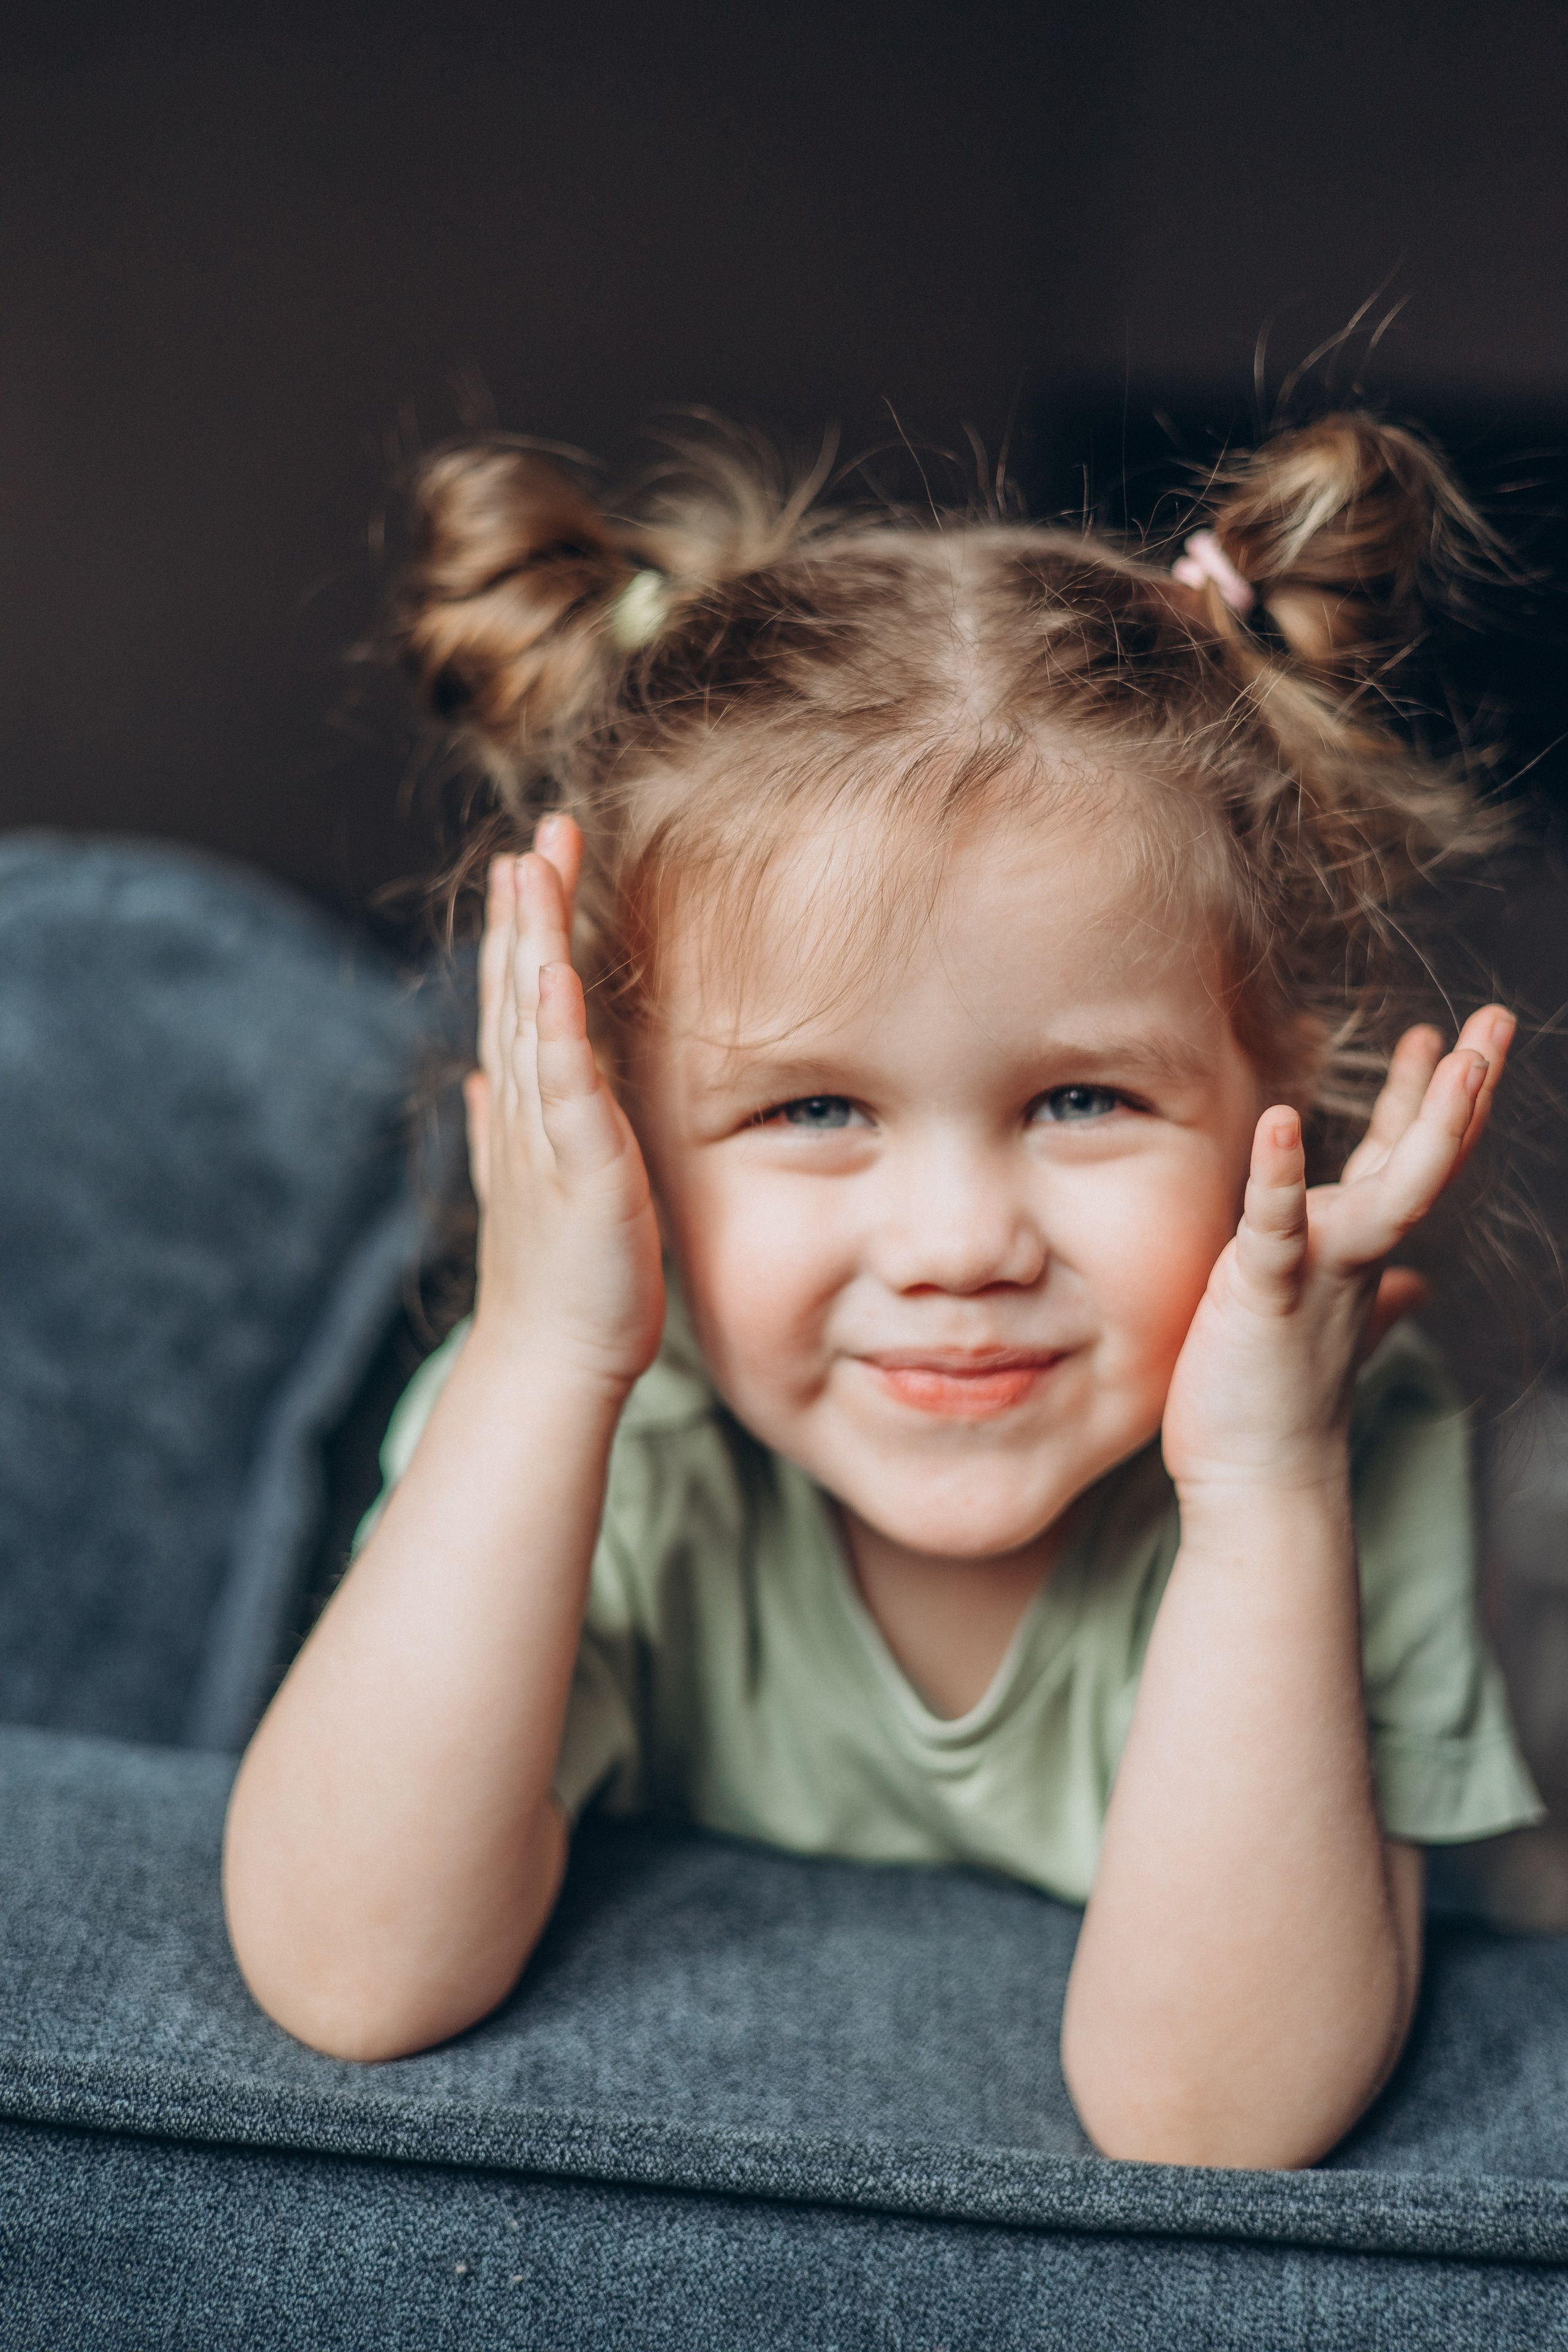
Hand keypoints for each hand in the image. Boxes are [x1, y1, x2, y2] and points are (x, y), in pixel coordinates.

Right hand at [463, 815, 664, 1395]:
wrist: (551, 1362)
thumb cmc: (560, 1282)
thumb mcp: (536, 1188)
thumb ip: (504, 1128)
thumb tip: (483, 1082)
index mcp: (524, 1113)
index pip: (520, 1002)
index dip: (525, 930)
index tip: (532, 861)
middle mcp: (525, 1114)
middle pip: (520, 991)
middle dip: (529, 910)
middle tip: (540, 832)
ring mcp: (546, 1138)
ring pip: (534, 1021)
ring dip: (534, 942)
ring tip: (535, 867)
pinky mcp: (580, 1171)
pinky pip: (567, 1088)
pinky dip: (559, 1029)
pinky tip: (556, 973)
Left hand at [1161, 1007, 1512, 1499]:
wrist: (1255, 1479)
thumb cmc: (1276, 1402)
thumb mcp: (1324, 1326)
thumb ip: (1371, 1295)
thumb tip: (1411, 1288)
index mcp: (1355, 1249)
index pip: (1403, 1160)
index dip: (1433, 1100)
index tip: (1455, 1039)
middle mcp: (1350, 1252)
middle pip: (1418, 1158)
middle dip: (1460, 1090)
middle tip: (1495, 1020)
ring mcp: (1317, 1272)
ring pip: (1384, 1188)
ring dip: (1423, 1124)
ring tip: (1449, 1055)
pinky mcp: (1265, 1294)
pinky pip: (1275, 1226)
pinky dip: (1279, 1176)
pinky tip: (1280, 1120)